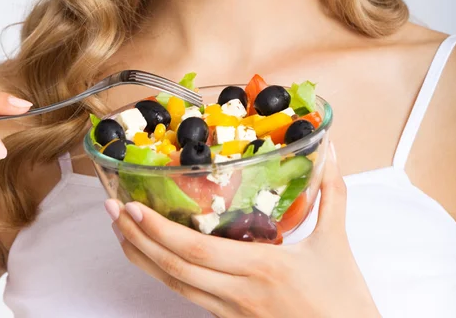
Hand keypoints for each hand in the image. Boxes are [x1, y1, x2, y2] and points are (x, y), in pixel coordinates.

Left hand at [105, 141, 380, 317]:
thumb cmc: (344, 302)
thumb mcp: (337, 245)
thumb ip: (332, 195)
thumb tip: (333, 153)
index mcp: (262, 268)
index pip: (196, 250)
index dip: (158, 231)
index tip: (132, 207)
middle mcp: (238, 293)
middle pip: (174, 268)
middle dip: (137, 239)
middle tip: (111, 211)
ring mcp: (231, 313)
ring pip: (175, 287)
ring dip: (142, 259)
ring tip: (120, 233)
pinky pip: (188, 298)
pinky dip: (164, 277)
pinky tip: (152, 260)